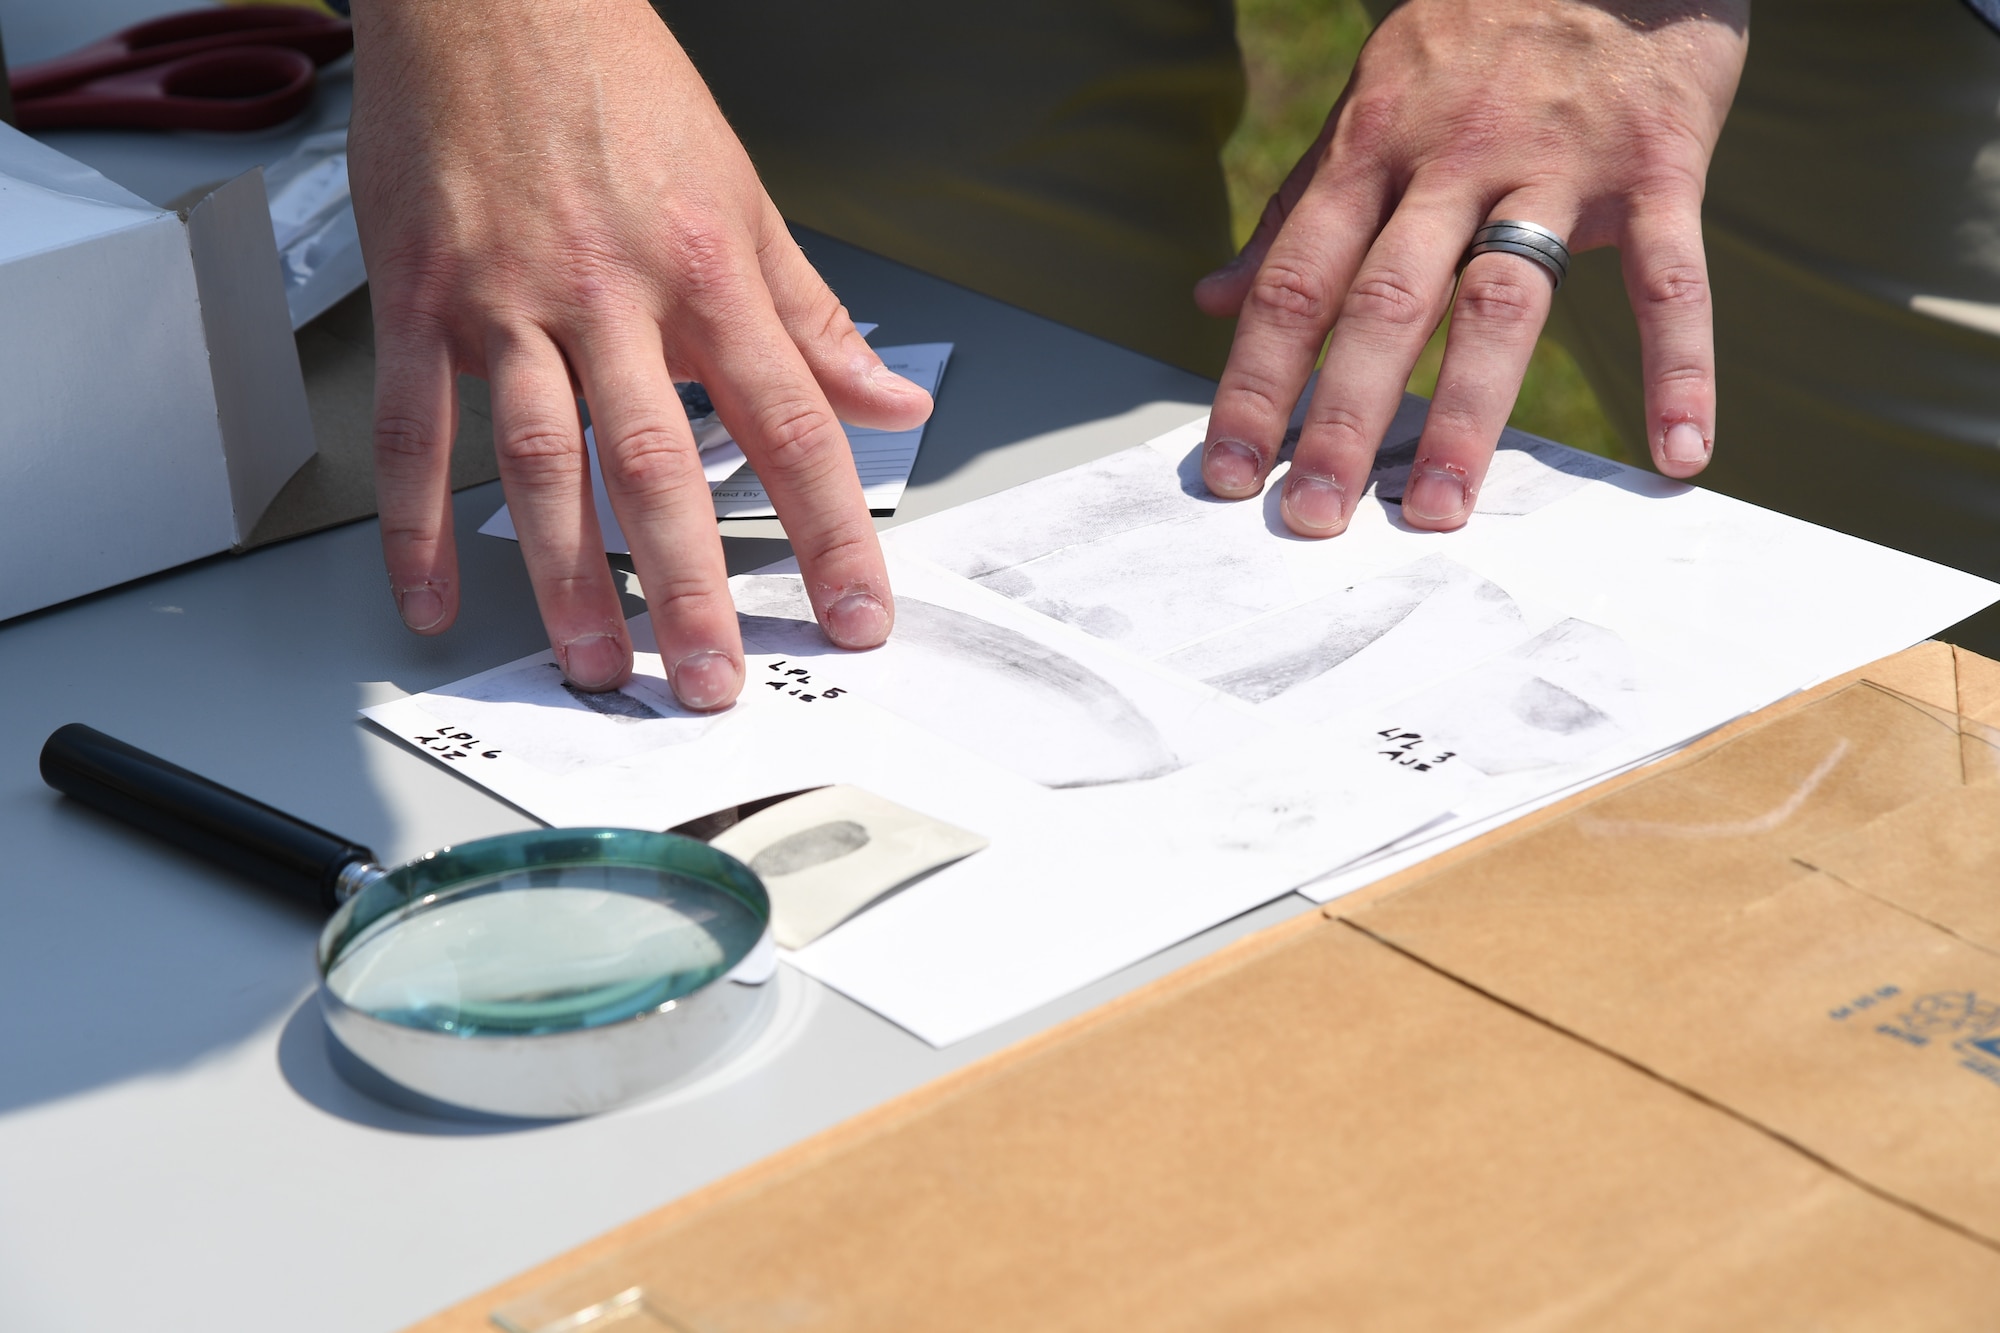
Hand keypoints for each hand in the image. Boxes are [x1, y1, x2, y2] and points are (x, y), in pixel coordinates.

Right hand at [347, 0, 931, 707]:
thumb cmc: (619, 87)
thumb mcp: (745, 199)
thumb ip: (815, 320)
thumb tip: (893, 401)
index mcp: (707, 273)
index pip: (793, 426)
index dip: (833, 532)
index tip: (856, 613)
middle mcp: (610, 292)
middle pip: (661, 462)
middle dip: (694, 584)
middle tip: (712, 679)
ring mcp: (506, 299)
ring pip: (540, 460)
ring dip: (566, 576)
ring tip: (597, 662)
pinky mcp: (420, 297)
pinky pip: (416, 427)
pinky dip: (417, 522)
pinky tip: (432, 596)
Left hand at [1195, 0, 1746, 533]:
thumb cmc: (1476, 36)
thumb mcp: (1371, 105)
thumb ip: (1298, 209)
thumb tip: (1211, 299)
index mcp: (1371, 149)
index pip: (1295, 281)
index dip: (1255, 379)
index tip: (1226, 471)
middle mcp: (1451, 161)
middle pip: (1385, 304)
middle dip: (1344, 417)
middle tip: (1314, 518)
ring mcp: (1557, 163)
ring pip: (1504, 301)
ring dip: (1471, 414)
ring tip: (1442, 510)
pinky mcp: (1659, 164)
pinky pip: (1673, 279)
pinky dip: (1683, 367)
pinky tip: (1679, 452)